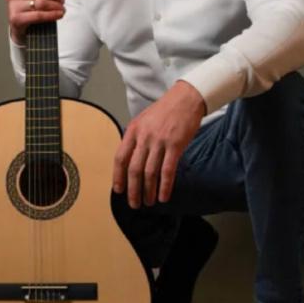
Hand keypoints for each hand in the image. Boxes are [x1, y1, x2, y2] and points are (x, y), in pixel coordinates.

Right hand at [6, 0, 70, 44]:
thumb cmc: (31, 9)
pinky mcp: (16, 19)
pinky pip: (38, 15)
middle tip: (62, 0)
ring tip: (62, 8)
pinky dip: (52, 15)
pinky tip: (59, 14)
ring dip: (56, 5)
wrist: (21, 29)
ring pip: (41, 3)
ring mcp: (13, 6)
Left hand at [112, 80, 205, 208]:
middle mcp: (144, 137)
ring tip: (149, 202)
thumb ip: (136, 138)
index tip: (118, 190)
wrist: (186, 99)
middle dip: (132, 190)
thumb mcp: (143, 120)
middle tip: (134, 203)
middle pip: (134, 169)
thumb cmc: (165, 110)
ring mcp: (160, 141)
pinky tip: (164, 196)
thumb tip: (130, 160)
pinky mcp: (175, 145)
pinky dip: (165, 186)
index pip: (120, 157)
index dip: (118, 176)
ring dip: (148, 191)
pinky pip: (167, 171)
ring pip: (150, 173)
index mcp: (133, 130)